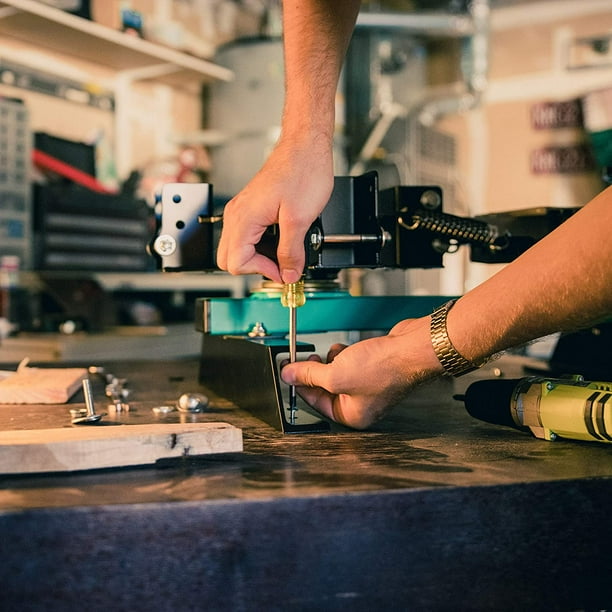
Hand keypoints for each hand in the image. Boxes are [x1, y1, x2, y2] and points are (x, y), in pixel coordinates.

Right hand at [216, 135, 333, 282]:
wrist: (306, 146)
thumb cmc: (303, 171)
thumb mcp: (300, 219)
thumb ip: (291, 251)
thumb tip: (288, 273)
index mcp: (244, 218)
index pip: (236, 262)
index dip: (262, 271)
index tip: (284, 269)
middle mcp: (237, 214)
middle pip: (229, 259)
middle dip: (256, 267)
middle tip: (282, 264)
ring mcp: (242, 211)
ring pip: (238, 248)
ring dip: (260, 256)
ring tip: (286, 251)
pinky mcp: (252, 208)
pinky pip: (248, 236)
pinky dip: (263, 244)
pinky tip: (283, 240)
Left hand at [280, 317, 442, 428]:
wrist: (412, 348)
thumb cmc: (385, 369)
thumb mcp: (335, 374)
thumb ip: (309, 375)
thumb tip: (289, 375)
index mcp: (353, 415)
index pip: (316, 403)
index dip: (300, 385)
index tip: (288, 370)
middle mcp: (362, 404)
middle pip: (326, 388)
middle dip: (315, 372)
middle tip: (305, 359)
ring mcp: (369, 385)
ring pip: (338, 373)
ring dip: (330, 361)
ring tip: (332, 354)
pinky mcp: (374, 367)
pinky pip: (350, 362)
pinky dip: (344, 354)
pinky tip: (345, 349)